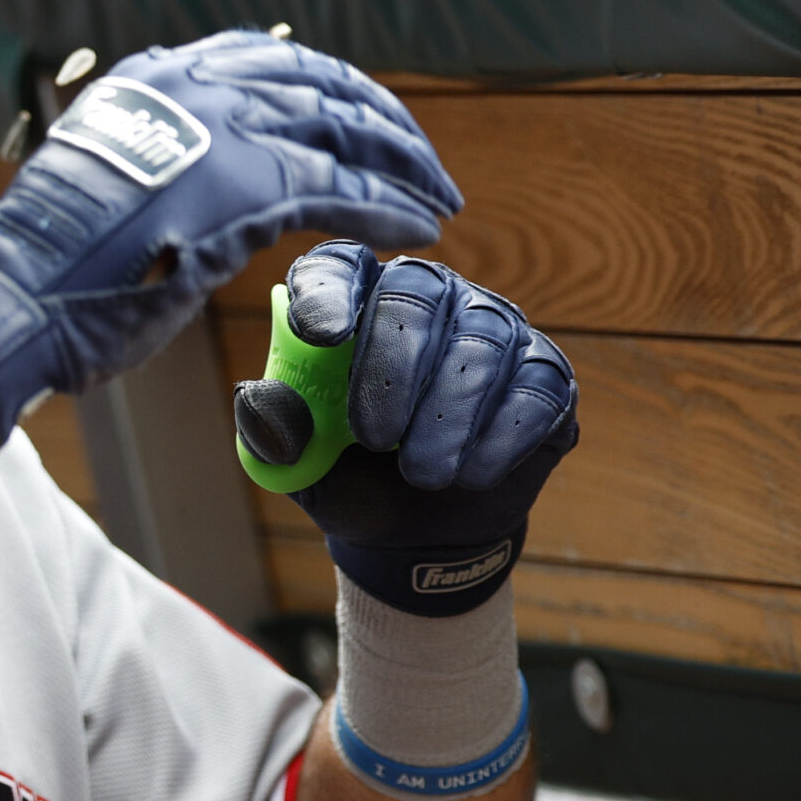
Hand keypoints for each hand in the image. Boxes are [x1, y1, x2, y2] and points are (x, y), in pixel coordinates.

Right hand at [0, 32, 460, 442]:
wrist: (20, 293)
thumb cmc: (50, 259)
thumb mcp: (102, 176)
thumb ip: (156, 154)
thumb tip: (192, 164)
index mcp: (158, 74)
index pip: (273, 58)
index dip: (332, 89)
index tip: (367, 121)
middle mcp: (195, 85)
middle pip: (323, 85)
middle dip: (384, 125)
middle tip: (424, 163)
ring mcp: (222, 130)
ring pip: (344, 131)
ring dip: (404, 166)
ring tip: (439, 198)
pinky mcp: (248, 189)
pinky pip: (342, 189)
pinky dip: (389, 208)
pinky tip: (418, 228)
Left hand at [239, 242, 576, 614]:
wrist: (415, 534)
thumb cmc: (347, 475)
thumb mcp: (296, 464)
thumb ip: (270, 429)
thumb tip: (254, 395)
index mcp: (355, 300)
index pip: (339, 266)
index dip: (328, 290)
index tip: (319, 333)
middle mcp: (429, 297)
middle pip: (416, 291)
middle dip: (394, 364)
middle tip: (374, 434)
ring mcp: (493, 329)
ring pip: (480, 344)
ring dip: (447, 416)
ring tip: (421, 473)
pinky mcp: (546, 375)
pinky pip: (535, 386)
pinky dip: (500, 435)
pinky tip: (472, 473)